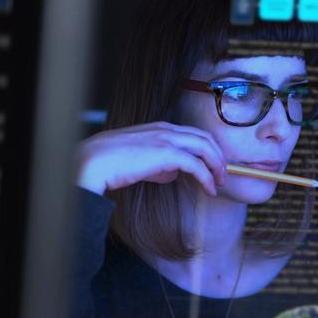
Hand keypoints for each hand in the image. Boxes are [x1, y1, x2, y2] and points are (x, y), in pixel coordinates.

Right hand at [76, 121, 226, 195]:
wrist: (94, 161)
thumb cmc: (111, 163)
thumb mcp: (140, 161)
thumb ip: (158, 165)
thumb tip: (173, 174)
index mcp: (160, 128)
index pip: (194, 134)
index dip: (208, 150)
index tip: (213, 166)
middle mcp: (166, 129)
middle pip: (205, 138)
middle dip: (218, 157)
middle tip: (222, 175)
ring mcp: (167, 139)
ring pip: (206, 148)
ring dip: (217, 166)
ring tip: (219, 183)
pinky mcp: (167, 153)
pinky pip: (197, 165)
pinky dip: (207, 177)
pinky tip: (209, 190)